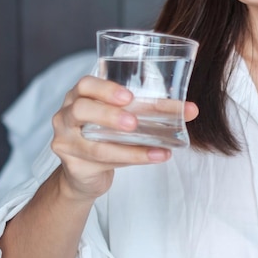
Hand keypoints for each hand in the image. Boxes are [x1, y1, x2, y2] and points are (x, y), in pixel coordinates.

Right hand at [50, 75, 198, 200]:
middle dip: (109, 114)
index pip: (86, 85)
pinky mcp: (74, 166)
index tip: (130, 96)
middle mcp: (66, 116)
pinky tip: (156, 157)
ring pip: (94, 145)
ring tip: (158, 147)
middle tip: (134, 122)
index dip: (106, 89)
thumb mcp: (122, 117)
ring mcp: (66, 142)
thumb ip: (148, 111)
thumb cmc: (107, 135)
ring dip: (130, 147)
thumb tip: (190, 110)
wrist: (85, 173)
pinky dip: (133, 159)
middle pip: (82, 110)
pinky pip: (103, 163)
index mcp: (80, 96)